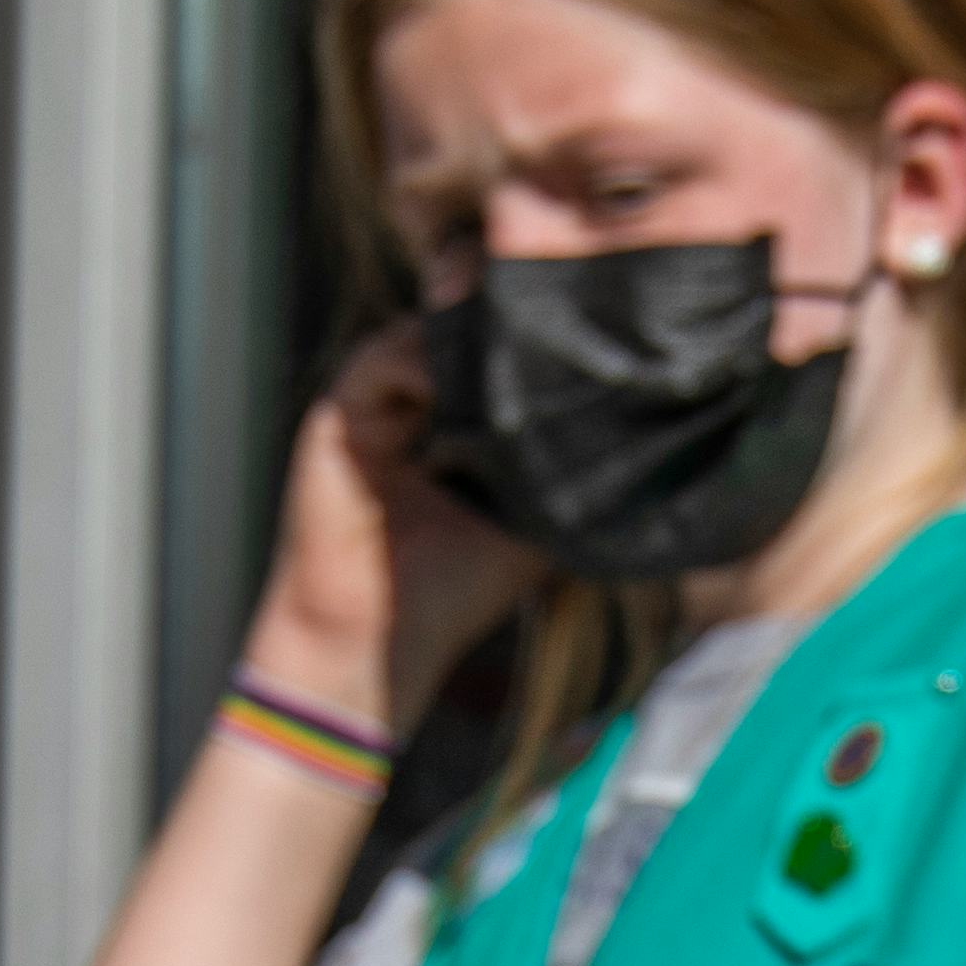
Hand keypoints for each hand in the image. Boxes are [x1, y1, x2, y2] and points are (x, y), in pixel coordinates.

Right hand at [252, 323, 544, 736]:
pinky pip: (379, 363)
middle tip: (552, 321)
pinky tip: (465, 388)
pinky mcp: (335, 422)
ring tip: (513, 352)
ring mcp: (367, 410)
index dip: (524, 341)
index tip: (576, 337)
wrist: (382, 645)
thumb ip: (562, 474)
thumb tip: (629, 436)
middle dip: (497, 321)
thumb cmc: (452, 594)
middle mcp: (404, 408)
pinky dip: (423, 363)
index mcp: (444, 425)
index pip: (485, 354)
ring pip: (419, 333)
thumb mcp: (529, 523)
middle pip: (453, 329)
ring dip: (466, 334)